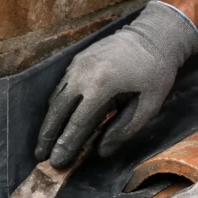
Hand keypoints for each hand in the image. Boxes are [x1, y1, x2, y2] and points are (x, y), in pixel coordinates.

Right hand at [35, 1, 197, 168]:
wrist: (154, 34)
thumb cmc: (156, 72)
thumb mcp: (149, 105)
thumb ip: (124, 129)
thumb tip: (100, 151)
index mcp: (102, 86)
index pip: (78, 123)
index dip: (66, 145)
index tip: (57, 162)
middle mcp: (82, 74)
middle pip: (58, 111)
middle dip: (48, 135)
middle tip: (41, 156)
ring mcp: (77, 65)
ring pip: (55, 98)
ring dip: (49, 121)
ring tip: (44, 142)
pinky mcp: (77, 60)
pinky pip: (61, 87)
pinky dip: (56, 105)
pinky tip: (56, 118)